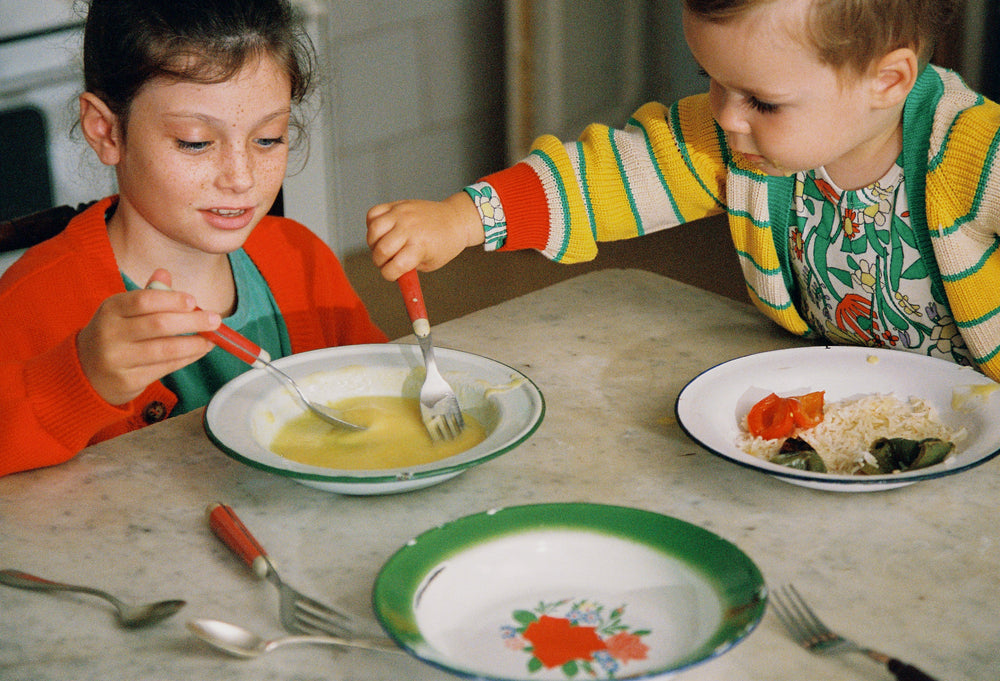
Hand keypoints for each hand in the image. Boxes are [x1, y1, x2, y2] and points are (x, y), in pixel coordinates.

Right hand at [76, 269, 221, 405]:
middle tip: (215, 320)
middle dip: (192, 321)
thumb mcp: (123, 310)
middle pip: (158, 324)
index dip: (172, 300)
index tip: (194, 301)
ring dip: (194, 344)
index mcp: (111, 309)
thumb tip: (165, 274)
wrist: (87, 373)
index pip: (144, 300)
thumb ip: (147, 293)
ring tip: (212, 339)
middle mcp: (110, 333)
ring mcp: (117, 359)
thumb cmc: (114, 334)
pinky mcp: (127, 381)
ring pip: (165, 349)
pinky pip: (165, 368)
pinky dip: (187, 359)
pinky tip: (198, 352)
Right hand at [366, 192, 482, 280]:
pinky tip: (382, 231)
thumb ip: (408, 268)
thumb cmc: (444, 244)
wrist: (455, 220)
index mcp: (420, 246)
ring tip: (382, 246)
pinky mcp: (397, 205)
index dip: (389, 275)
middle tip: (387, 261)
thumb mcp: (430, 263)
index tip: (393, 274)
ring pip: (373, 231)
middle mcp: (409, 228)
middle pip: (380, 250)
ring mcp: (401, 214)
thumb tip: (389, 270)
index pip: (393, 267)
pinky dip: (371, 224)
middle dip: (379, 261)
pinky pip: (373, 213)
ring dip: (372, 243)